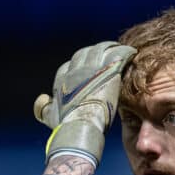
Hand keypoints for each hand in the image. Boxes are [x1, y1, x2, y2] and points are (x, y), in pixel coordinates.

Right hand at [34, 41, 135, 166]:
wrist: (79, 126)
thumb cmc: (65, 126)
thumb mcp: (50, 116)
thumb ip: (43, 107)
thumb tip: (43, 98)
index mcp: (63, 79)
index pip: (71, 65)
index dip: (80, 64)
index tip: (88, 68)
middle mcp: (75, 71)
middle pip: (86, 54)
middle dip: (95, 52)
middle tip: (107, 54)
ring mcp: (91, 69)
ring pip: (101, 50)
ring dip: (110, 48)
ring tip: (121, 50)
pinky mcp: (107, 72)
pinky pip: (117, 55)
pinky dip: (124, 52)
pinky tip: (131, 53)